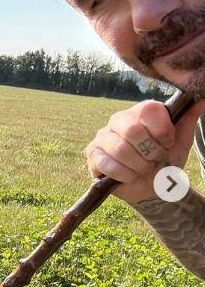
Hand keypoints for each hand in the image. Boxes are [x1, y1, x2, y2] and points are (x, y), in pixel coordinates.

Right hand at [85, 98, 204, 203]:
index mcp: (139, 112)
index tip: (168, 143)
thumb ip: (187, 120)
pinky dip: (125, 175)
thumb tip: (200, 98)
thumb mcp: (180, 142)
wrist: (151, 187)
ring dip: (139, 166)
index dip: (162, 131)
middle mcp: (118, 120)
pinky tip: (129, 176)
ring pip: (120, 149)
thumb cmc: (165, 161)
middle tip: (155, 159)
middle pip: (132, 130)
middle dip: (150, 152)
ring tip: (143, 169)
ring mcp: (102, 137)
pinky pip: (108, 164)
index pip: (149, 109)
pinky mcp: (92, 154)